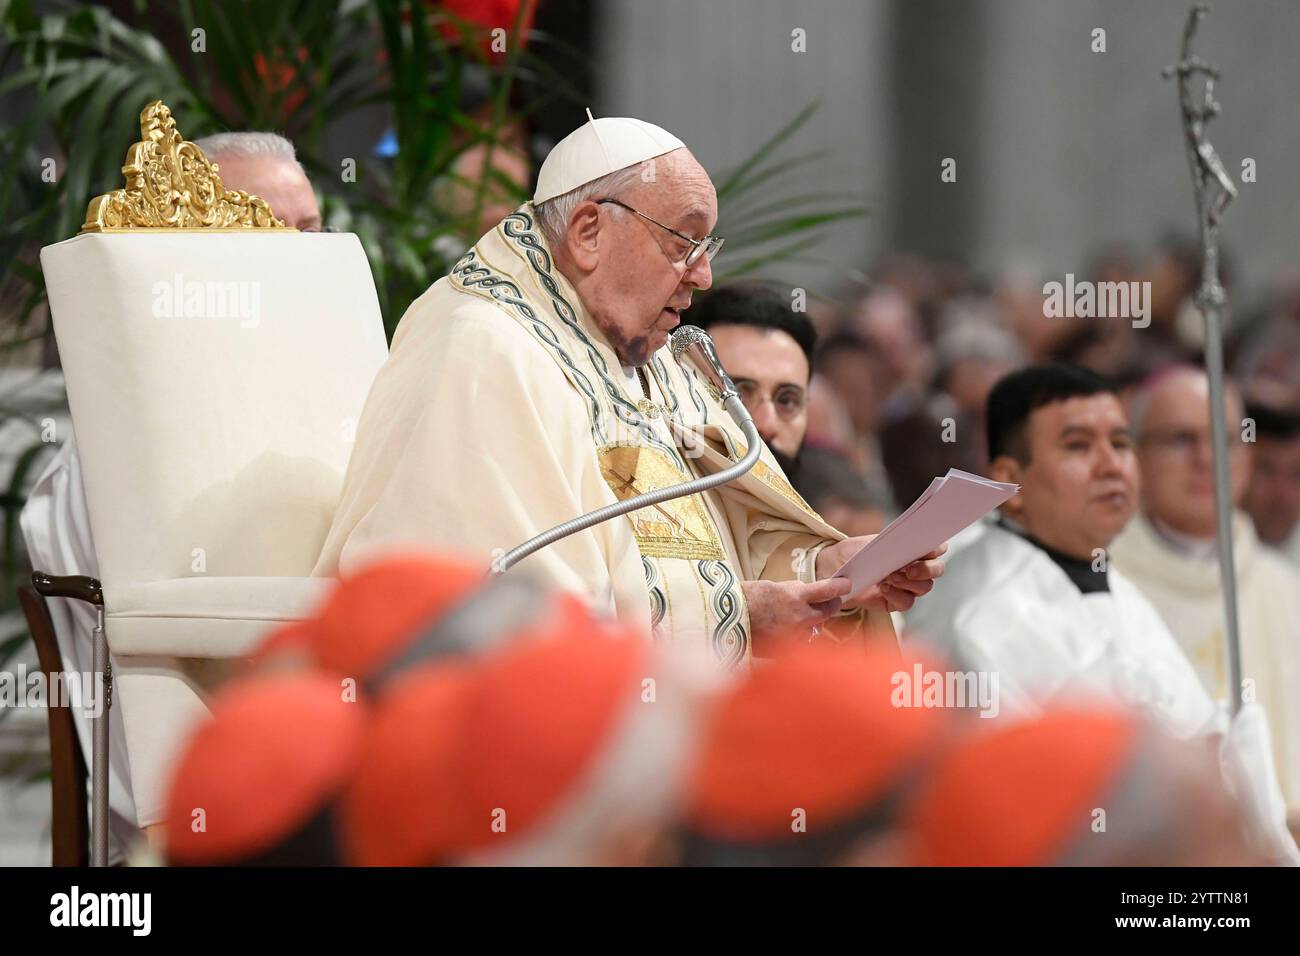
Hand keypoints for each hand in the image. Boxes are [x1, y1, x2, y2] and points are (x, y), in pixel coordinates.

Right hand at [741, 577, 852, 654]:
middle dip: (830, 605)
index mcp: (795, 597)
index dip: (840, 588)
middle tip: (831, 601)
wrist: (723, 619)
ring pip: (813, 629)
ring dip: (811, 623)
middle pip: (827, 612)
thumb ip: (793, 591)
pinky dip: (795, 636)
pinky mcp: (784, 651)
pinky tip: (785, 631)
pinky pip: (798, 642)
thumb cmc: (744, 598)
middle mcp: (799, 618)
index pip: (828, 591)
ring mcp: (793, 636)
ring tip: (800, 617)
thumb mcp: (772, 586)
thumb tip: (806, 595)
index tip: (846, 585)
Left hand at [815, 537, 946, 612]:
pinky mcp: (894, 602)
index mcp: (912, 550)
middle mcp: (914, 568)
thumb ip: (893, 543)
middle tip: (909, 569)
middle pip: (936, 570)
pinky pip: (906, 602)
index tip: (929, 549)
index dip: (937, 549)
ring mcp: (906, 586)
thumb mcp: (872, 542)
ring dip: (909, 582)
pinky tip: (883, 588)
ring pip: (924, 587)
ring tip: (890, 577)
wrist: (833, 568)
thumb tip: (910, 543)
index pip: (936, 549)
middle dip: (927, 569)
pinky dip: (897, 595)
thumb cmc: (853, 552)